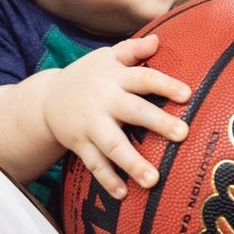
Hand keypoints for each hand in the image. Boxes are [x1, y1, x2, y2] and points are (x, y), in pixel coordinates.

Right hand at [44, 34, 190, 198]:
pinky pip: (94, 164)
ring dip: (133, 163)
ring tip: (153, 180)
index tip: (187, 95)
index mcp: (115, 78)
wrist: (46, 99)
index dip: (165, 85)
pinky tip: (123, 194)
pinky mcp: (79, 145)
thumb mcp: (106, 57)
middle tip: (183, 134)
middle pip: (133, 111)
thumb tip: (158, 39)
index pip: (144, 78)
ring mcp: (90, 125)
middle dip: (157, 123)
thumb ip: (132, 50)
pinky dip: (107, 180)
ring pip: (113, 145)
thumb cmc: (88, 76)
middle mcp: (104, 101)